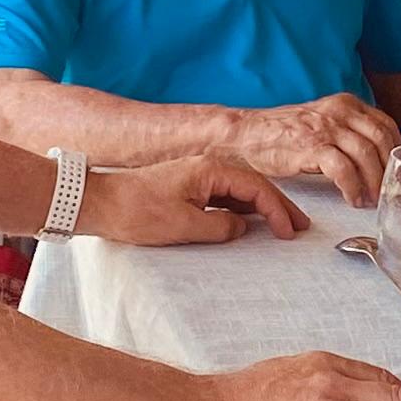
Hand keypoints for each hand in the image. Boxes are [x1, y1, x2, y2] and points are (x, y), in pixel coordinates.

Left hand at [81, 156, 310, 246]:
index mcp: (210, 170)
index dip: (278, 210)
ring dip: (263, 209)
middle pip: (254, 186)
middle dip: (279, 207)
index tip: (290, 232)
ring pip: (240, 193)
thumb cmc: (137, 212)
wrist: (99, 204)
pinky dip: (242, 211)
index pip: (257, 188)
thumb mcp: (184, 226)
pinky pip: (224, 199)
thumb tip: (243, 228)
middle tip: (301, 227)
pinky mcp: (188, 189)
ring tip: (283, 227)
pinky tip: (251, 225)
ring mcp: (197, 178)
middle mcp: (207, 168)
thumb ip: (221, 227)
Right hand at [241, 94, 400, 204]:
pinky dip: (353, 187)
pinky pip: (344, 170)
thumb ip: (348, 131)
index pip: (385, 124)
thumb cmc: (283, 134)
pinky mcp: (311, 147)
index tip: (397, 171)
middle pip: (380, 138)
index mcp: (345, 103)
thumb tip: (376, 156)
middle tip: (389, 190)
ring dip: (373, 181)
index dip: (395, 151)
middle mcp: (338, 111)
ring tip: (370, 199)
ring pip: (366, 154)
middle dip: (388, 168)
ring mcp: (325, 128)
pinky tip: (351, 198)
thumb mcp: (323, 121)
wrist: (247, 135)